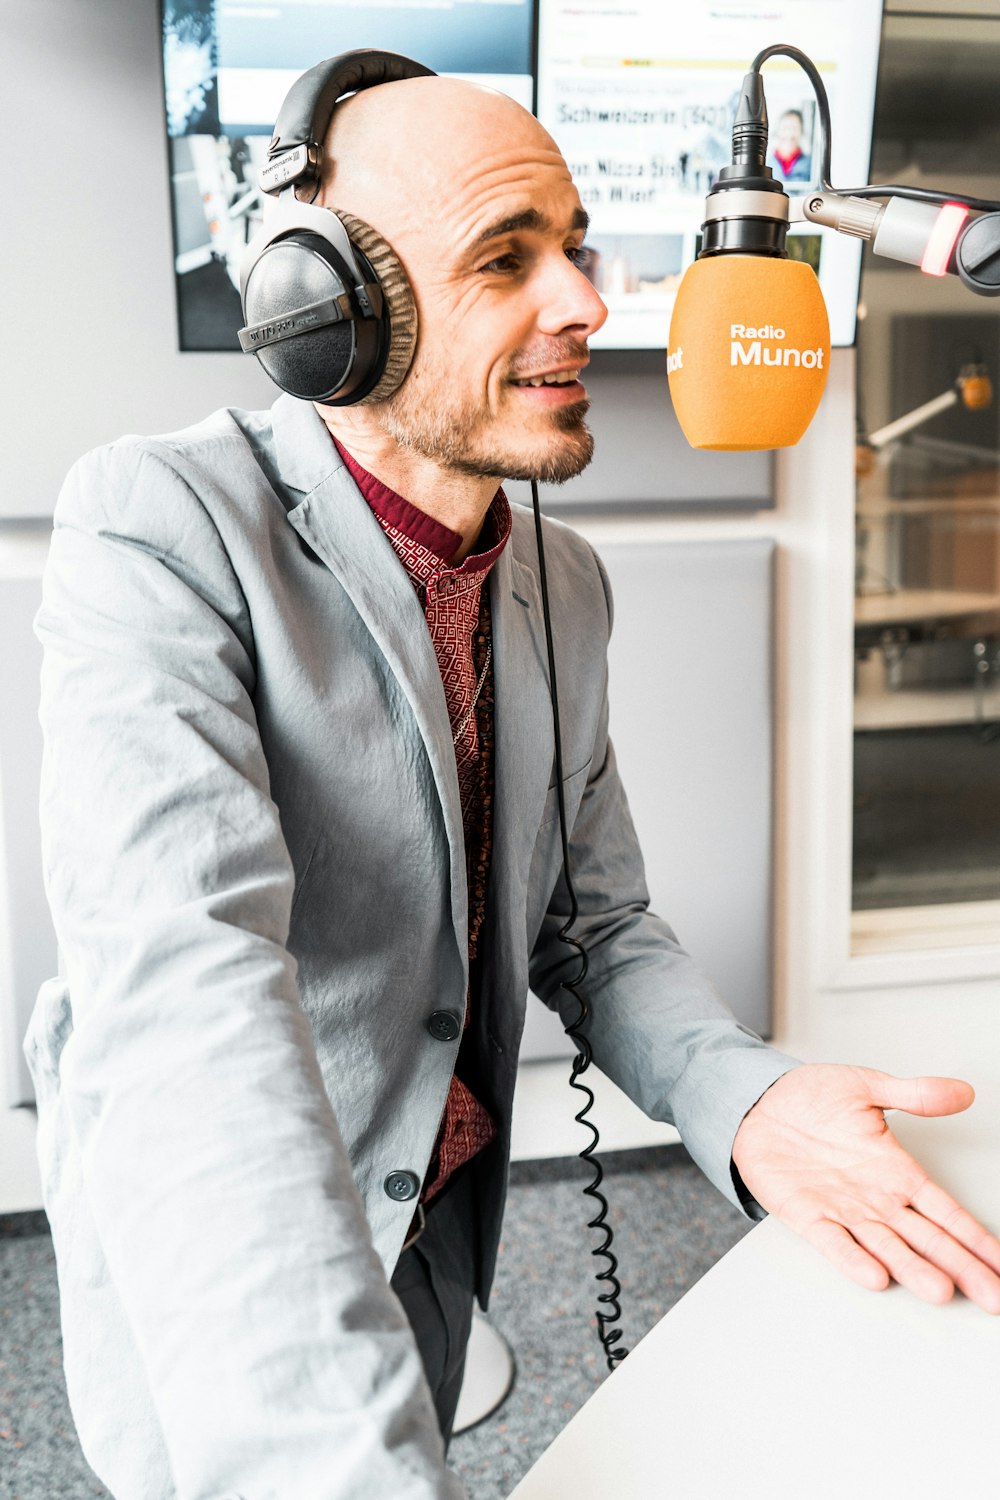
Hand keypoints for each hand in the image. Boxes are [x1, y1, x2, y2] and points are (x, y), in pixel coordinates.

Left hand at [731, 1064, 999, 1312]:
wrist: (756, 1103)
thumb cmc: (810, 1098)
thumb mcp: (867, 1087)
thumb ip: (914, 1095)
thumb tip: (961, 1091)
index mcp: (897, 1171)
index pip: (947, 1211)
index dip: (977, 1237)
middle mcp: (877, 1198)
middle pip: (930, 1240)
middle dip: (964, 1268)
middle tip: (994, 1298)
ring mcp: (845, 1211)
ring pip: (889, 1247)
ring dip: (914, 1270)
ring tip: (941, 1291)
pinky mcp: (809, 1216)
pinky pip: (835, 1242)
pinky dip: (853, 1259)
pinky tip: (874, 1276)